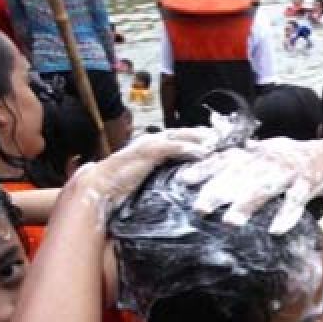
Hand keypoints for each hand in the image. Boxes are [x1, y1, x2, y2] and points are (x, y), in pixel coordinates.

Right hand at [73, 128, 217, 212]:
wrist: (98, 188)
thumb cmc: (117, 187)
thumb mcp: (144, 181)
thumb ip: (158, 177)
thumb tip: (174, 184)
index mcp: (150, 147)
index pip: (178, 139)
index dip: (196, 138)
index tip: (215, 141)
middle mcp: (150, 142)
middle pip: (182, 134)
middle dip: (203, 133)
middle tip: (224, 136)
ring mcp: (148, 145)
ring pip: (179, 136)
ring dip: (199, 137)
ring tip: (218, 140)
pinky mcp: (146, 152)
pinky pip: (171, 147)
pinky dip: (187, 148)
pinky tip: (202, 151)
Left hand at [176, 137, 322, 233]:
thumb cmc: (290, 159)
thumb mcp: (263, 154)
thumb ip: (238, 159)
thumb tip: (204, 161)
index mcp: (255, 153)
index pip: (224, 159)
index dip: (203, 168)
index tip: (182, 180)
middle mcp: (269, 160)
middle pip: (240, 175)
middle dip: (218, 191)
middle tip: (199, 208)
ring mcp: (289, 172)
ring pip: (265, 188)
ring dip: (247, 205)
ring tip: (231, 223)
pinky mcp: (308, 184)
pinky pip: (296, 202)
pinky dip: (287, 216)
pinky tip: (276, 231)